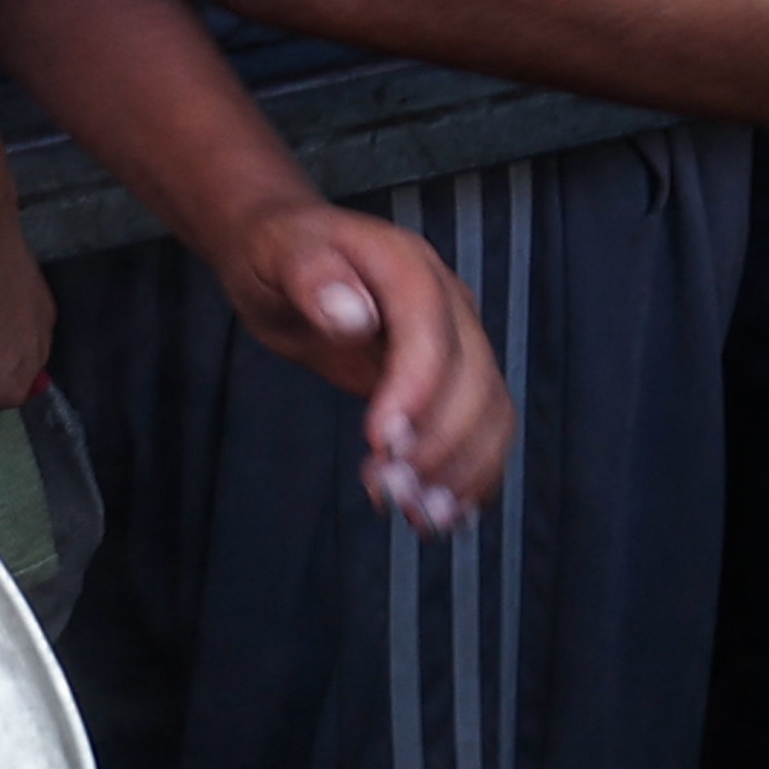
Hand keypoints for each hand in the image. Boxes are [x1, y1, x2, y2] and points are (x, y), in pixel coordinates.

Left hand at [214, 204, 511, 528]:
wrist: (290, 254)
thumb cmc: (280, 252)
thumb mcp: (279, 254)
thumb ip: (312, 278)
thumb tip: (353, 318)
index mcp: (407, 266)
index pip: (430, 331)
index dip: (417, 389)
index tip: (382, 441)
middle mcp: (447, 303)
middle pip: (474, 379)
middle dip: (440, 444)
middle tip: (390, 491)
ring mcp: (456, 342)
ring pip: (490, 412)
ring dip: (463, 470)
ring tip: (418, 516)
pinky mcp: (451, 379)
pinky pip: (482, 429)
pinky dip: (470, 475)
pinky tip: (439, 512)